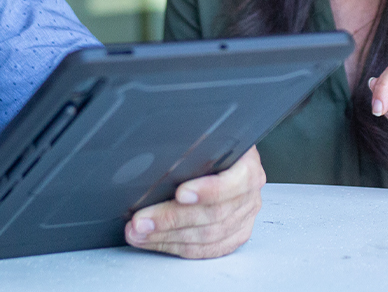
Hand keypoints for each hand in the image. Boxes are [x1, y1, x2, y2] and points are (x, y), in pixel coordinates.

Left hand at [124, 145, 264, 257]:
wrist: (225, 159)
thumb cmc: (211, 146)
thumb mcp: (206, 137)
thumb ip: (192, 146)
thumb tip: (161, 152)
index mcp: (246, 166)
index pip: (233, 183)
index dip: (208, 191)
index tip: (180, 193)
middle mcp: (248, 195)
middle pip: (213, 215)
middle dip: (171, 219)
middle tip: (142, 220)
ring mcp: (242, 219)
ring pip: (206, 237)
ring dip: (166, 236)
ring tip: (139, 232)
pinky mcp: (233, 237)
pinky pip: (205, 250)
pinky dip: (175, 246)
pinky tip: (154, 241)